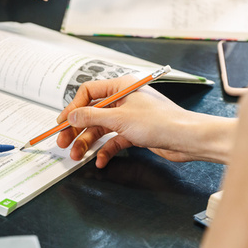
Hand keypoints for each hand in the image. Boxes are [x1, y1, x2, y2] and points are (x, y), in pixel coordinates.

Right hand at [56, 76, 214, 166]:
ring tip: (77, 155)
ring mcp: (129, 116)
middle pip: (92, 113)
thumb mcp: (119, 118)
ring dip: (88, 142)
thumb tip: (71, 115)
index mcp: (121, 86)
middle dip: (77, 129)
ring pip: (101, 128)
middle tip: (63, 142)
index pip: (89, 92)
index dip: (72, 107)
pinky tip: (100, 160)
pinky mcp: (135, 132)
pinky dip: (105, 150)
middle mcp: (124, 99)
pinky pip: (113, 140)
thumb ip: (92, 116)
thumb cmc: (160, 121)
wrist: (186, 139)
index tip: (61, 123)